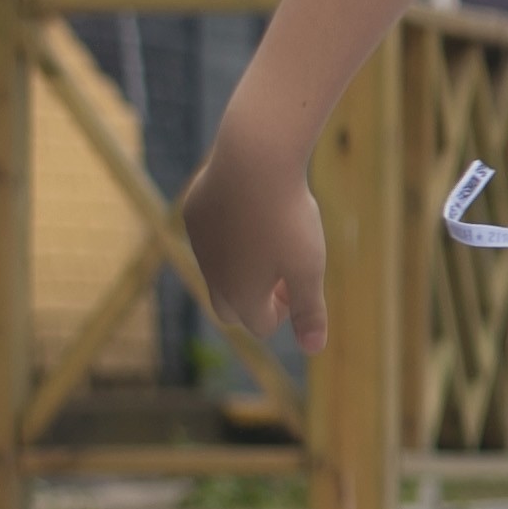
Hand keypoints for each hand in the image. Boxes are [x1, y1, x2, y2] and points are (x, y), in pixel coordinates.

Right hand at [177, 142, 330, 355]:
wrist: (254, 161)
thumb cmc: (287, 218)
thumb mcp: (308, 267)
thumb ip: (310, 310)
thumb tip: (313, 347)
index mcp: (240, 295)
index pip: (260, 325)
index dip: (285, 312)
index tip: (300, 286)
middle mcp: (212, 275)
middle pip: (229, 308)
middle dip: (255, 301)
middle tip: (282, 276)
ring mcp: (199, 245)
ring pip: (217, 270)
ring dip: (242, 267)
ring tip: (271, 241)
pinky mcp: (194, 215)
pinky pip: (209, 236)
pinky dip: (230, 235)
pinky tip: (251, 209)